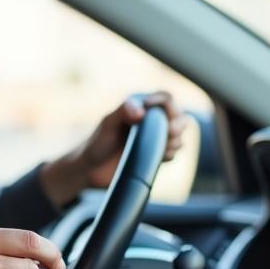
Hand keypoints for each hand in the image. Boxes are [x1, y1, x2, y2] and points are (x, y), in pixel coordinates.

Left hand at [40, 91, 186, 205]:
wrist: (90, 169)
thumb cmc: (96, 142)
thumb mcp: (107, 123)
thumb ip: (123, 112)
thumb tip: (141, 112)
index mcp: (141, 108)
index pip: (166, 98)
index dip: (166, 104)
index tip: (152, 112)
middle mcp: (150, 122)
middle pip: (179, 117)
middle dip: (177, 125)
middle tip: (167, 133)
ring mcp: (153, 140)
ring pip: (179, 136)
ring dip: (174, 141)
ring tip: (159, 148)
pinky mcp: (154, 156)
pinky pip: (173, 153)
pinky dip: (169, 154)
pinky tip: (157, 158)